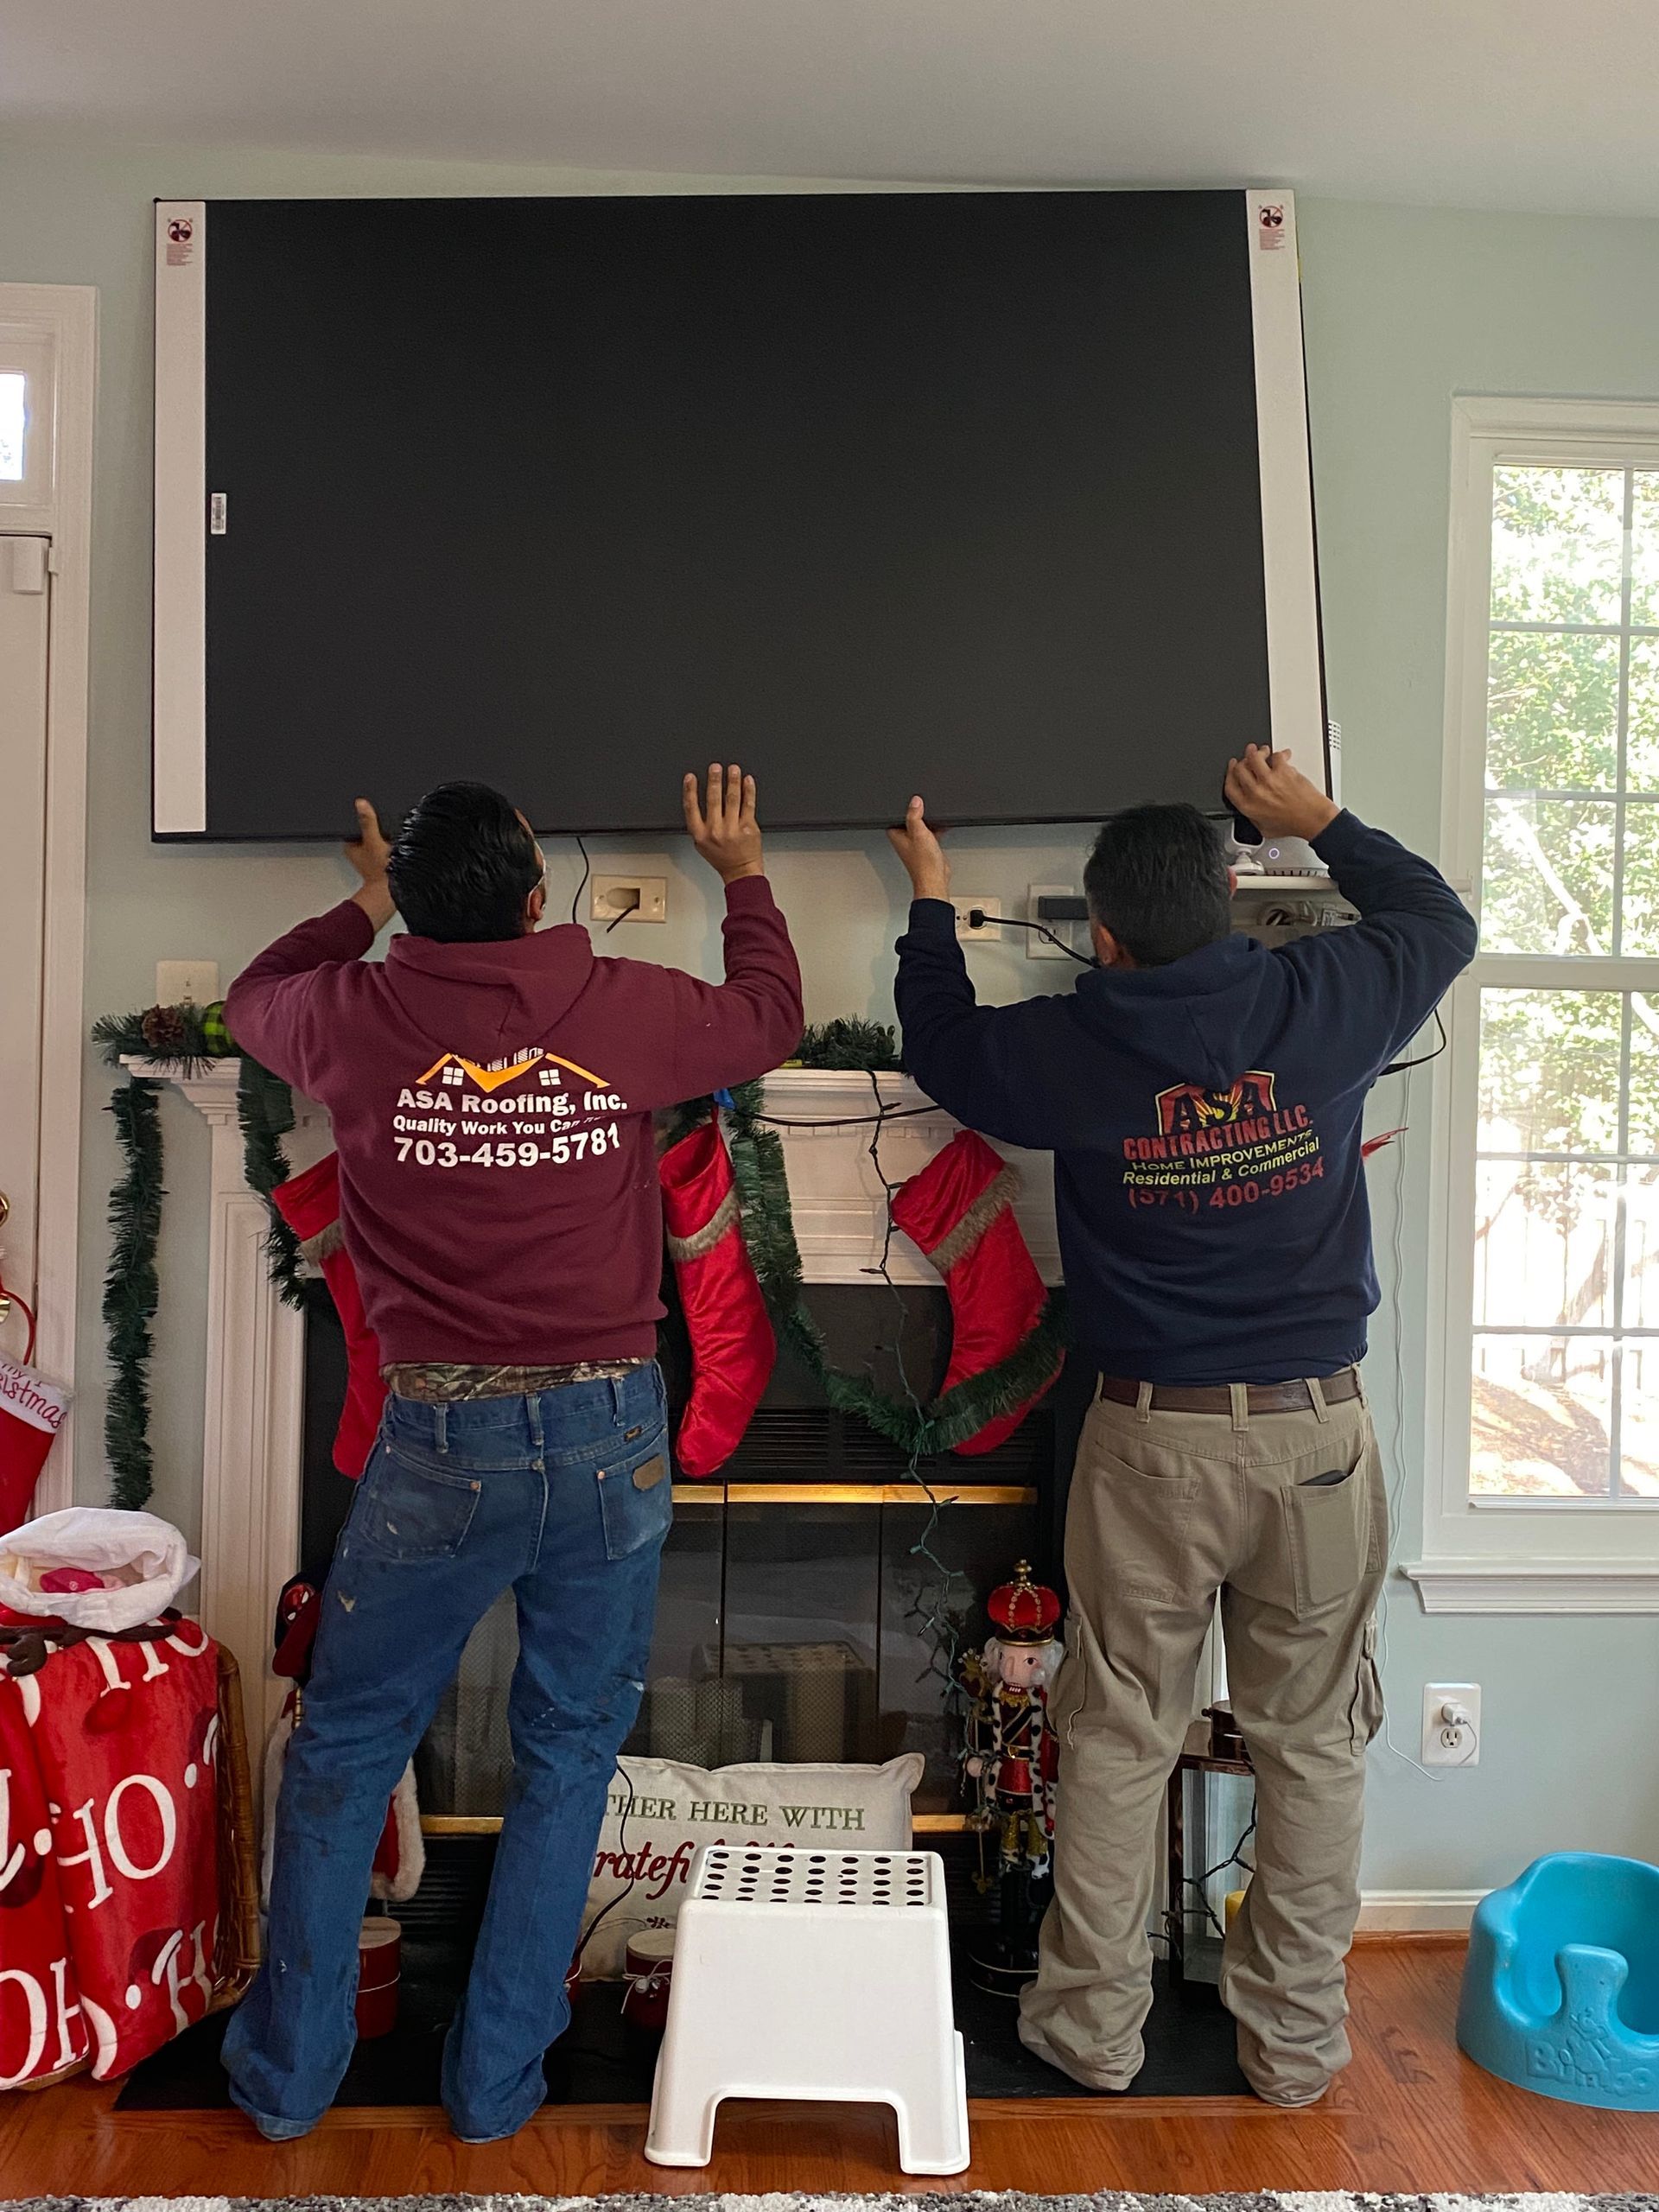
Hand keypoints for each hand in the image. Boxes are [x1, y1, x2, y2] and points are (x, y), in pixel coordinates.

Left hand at [345, 798, 395, 928]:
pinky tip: (396, 845)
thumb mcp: (373, 841)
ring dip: (383, 836)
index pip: (352, 825)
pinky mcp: (381, 862)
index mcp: (350, 846)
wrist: (392, 891)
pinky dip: (389, 845)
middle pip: (365, 831)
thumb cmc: (380, 873)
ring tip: (390, 836)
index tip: (368, 809)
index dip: (360, 816)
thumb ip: (368, 822)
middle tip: (383, 825)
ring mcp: (370, 858)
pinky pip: (384, 847)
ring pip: (375, 839)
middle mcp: (358, 852)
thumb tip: (361, 804)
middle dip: (374, 826)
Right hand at [683, 763, 763, 883]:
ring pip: (732, 799)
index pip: (691, 807)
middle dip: (714, 780)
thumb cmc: (722, 858)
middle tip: (715, 767)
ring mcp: (733, 829)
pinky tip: (747, 781)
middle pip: (713, 799)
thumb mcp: (702, 844)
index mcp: (700, 834)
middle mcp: (716, 831)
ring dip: (732, 781)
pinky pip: (749, 804)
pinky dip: (748, 791)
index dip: (690, 790)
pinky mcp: (749, 827)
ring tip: (733, 769)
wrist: (741, 872)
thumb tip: (695, 798)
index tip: (691, 777)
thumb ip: (699, 824)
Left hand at [887, 795, 949, 901]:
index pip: (896, 815)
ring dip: (928, 821)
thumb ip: (914, 815)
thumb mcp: (918, 833)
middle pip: (910, 819)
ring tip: (934, 817)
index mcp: (896, 835)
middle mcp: (904, 839)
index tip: (911, 800)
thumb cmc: (923, 864)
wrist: (935, 878)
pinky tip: (942, 826)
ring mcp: (916, 843)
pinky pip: (931, 832)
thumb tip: (914, 801)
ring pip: (921, 825)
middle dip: (918, 813)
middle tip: (924, 807)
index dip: (903, 807)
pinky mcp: (927, 846)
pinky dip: (936, 828)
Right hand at [1223, 745, 1338, 842]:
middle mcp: (1255, 792)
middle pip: (1240, 769)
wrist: (1312, 819)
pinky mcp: (1283, 771)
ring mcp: (1269, 780)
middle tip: (1247, 756)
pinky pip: (1276, 756)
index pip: (1230, 785)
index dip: (1230, 773)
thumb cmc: (1293, 824)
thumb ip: (1252, 817)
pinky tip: (1283, 756)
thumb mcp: (1264, 829)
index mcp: (1248, 806)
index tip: (1233, 767)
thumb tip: (1251, 806)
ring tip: (1263, 751)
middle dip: (1242, 760)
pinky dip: (1279, 754)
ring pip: (1254, 757)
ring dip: (1257, 751)